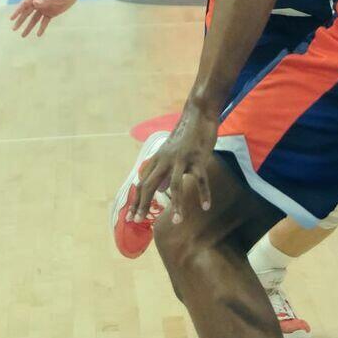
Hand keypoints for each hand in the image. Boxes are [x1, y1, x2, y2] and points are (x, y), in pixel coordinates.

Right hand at [9, 0, 80, 36]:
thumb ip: (44, 0)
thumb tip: (34, 4)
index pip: (25, 4)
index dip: (18, 11)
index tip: (12, 18)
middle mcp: (38, 2)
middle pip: (27, 13)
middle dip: (20, 21)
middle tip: (14, 29)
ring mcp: (44, 8)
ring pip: (34, 19)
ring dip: (29, 27)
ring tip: (23, 35)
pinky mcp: (51, 13)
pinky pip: (44, 22)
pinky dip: (41, 28)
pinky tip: (38, 34)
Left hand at [131, 106, 218, 223]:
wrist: (197, 115)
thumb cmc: (185, 137)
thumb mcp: (170, 153)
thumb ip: (164, 170)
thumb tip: (161, 190)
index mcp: (157, 160)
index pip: (142, 183)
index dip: (136, 200)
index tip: (131, 217)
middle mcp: (165, 160)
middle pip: (150, 185)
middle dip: (143, 204)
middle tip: (138, 221)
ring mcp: (181, 160)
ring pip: (175, 185)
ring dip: (176, 204)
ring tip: (177, 221)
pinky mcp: (198, 158)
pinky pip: (201, 179)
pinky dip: (204, 193)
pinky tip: (205, 206)